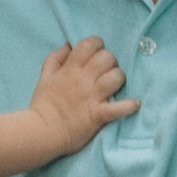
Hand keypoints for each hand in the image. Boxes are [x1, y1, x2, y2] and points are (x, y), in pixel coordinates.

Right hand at [29, 35, 137, 154]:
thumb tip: (68, 46)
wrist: (42, 131)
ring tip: (116, 85)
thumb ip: (55, 59)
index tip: (97, 53)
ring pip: (116, 77)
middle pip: (107, 58)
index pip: (89, 45)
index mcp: (70, 69)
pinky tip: (134, 104)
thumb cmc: (43, 104)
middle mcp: (83, 79)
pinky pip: (119, 108)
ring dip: (119, 78)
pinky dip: (129, 106)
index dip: (97, 45)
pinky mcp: (98, 115)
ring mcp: (92, 97)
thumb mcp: (45, 77)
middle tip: (107, 70)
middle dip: (110, 61)